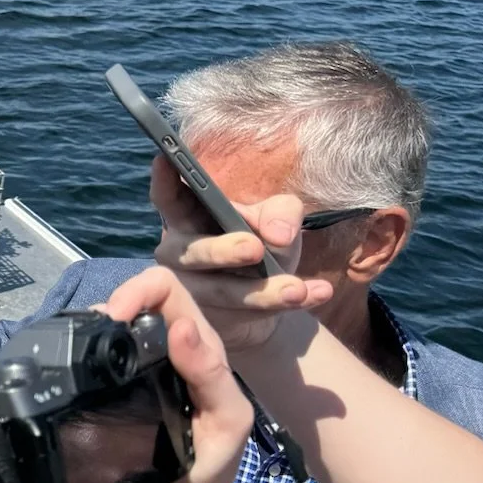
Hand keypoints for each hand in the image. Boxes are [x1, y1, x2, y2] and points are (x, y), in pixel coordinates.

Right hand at [99, 265, 256, 482]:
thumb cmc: (210, 465)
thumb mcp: (229, 422)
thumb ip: (213, 375)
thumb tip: (180, 327)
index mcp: (199, 345)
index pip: (169, 289)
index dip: (140, 289)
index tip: (117, 316)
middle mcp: (165, 345)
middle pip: (135, 296)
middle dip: (112, 303)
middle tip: (94, 336)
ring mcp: (133, 364)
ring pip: (109, 320)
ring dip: (92, 326)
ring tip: (80, 353)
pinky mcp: (107, 385)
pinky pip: (91, 352)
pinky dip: (79, 349)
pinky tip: (74, 367)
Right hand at [149, 156, 332, 352]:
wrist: (261, 303)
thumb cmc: (259, 246)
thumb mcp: (273, 220)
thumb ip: (281, 212)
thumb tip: (278, 234)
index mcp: (186, 218)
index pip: (168, 197)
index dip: (164, 180)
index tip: (165, 159)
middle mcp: (178, 254)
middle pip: (191, 251)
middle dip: (222, 251)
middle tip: (254, 248)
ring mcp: (190, 292)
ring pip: (221, 292)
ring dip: (263, 290)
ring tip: (297, 289)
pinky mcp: (211, 323)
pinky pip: (249, 314)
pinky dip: (288, 304)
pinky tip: (318, 293)